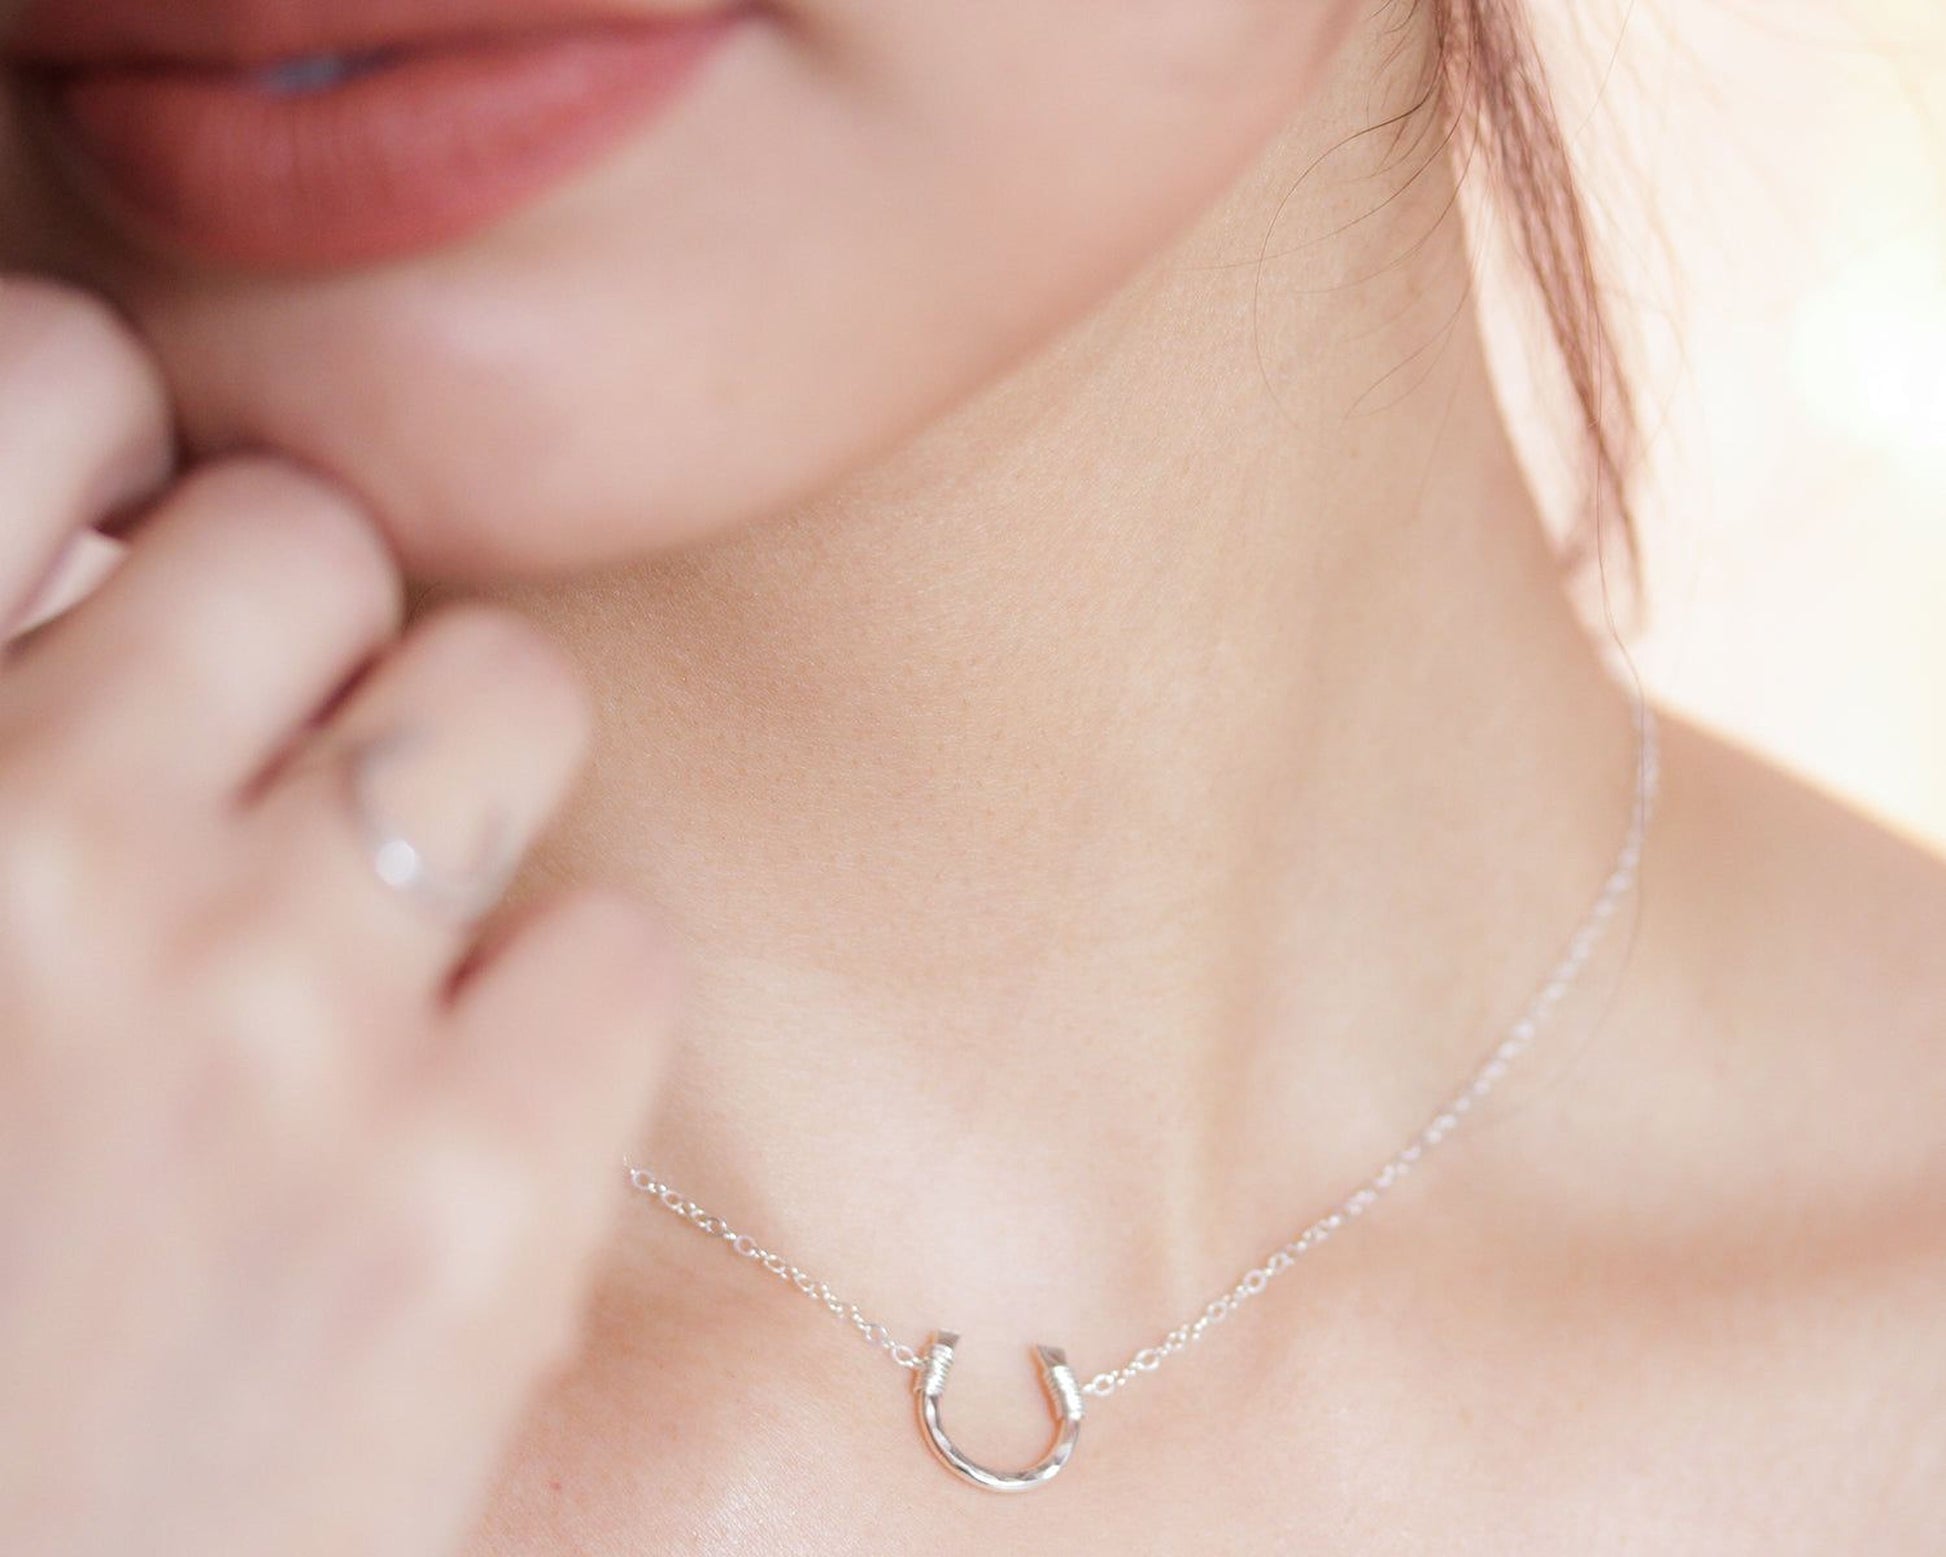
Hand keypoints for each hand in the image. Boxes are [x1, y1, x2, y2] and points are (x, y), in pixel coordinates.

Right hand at [0, 276, 683, 1556]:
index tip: (146, 536)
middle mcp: (38, 845)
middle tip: (282, 789)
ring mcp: (269, 1020)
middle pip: (311, 538)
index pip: (37, 375)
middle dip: (313, 645)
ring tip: (390, 937)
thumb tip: (109, 581)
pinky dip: (557, 1019)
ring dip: (466, 784)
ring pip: (507, 695)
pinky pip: (616, 952)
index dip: (123, 432)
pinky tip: (458, 1129)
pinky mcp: (468, 1201)